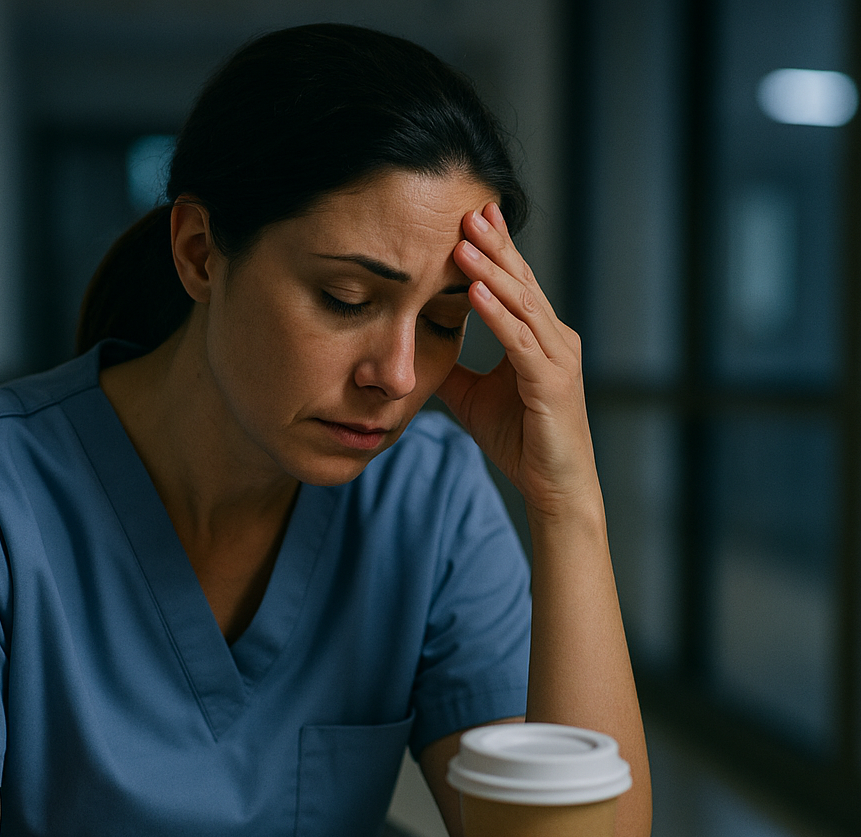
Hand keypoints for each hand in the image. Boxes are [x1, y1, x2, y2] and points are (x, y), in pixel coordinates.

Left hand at [437, 203, 598, 521]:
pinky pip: (520, 342)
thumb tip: (420, 349)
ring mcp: (557, 359)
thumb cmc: (520, 441)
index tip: (471, 217)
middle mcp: (554, 340)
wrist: (553, 486)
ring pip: (522, 304)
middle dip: (495, 245)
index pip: (515, 285)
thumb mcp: (474, 397)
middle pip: (521, 283)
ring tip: (464, 240)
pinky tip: (475, 291)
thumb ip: (454, 369)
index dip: (494, 250)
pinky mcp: (552, 384)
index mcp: (539, 339)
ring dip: (492, 271)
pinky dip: (497, 315)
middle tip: (469, 208)